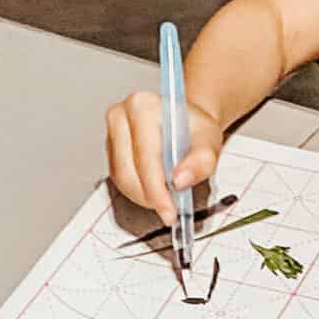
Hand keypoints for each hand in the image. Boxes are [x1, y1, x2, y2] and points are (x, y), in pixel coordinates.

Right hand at [105, 88, 223, 221]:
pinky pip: (119, 180)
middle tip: (169, 210)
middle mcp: (121, 115)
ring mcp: (112, 132)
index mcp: (143, 106)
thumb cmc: (195, 130)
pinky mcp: (110, 149)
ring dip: (143, 197)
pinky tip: (154, 190)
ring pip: (121, 179)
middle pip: (128, 171)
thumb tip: (180, 181)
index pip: (145, 157)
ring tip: (164, 199)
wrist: (186, 124)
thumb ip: (200, 162)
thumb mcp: (208, 143)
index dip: (157, 190)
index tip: (169, 212)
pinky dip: (137, 192)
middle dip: (150, 197)